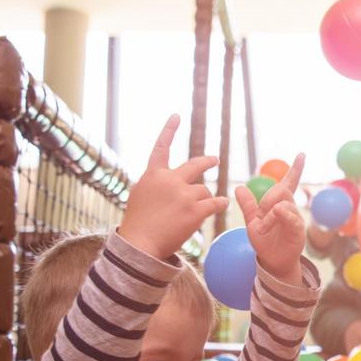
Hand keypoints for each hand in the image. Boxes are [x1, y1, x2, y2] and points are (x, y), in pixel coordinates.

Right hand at [117, 115, 228, 260]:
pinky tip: (222, 204)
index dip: (169, 131)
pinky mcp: (195, 210)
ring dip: (204, 199)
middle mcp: (170, 180)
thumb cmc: (137, 223)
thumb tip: (163, 177)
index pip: (162, 148)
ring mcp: (183, 194)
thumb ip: (154, 183)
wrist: (140, 244)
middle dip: (207, 162)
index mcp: (153, 175)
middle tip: (215, 160)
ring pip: (204, 190)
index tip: (176, 116)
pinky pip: (216, 202)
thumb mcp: (139, 195)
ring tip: (196, 211)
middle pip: (195, 165)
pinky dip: (220, 203)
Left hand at [235, 154, 306, 282]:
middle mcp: (290, 208)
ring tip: (263, 228)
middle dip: (266, 199)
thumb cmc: (265, 242)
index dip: (295, 169)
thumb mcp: (252, 222)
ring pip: (283, 203)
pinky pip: (291, 217)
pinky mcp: (297, 230)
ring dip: (269, 214)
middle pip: (281, 190)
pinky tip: (276, 216)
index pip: (289, 183)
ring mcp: (295, 218)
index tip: (302, 154)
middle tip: (259, 215)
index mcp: (279, 204)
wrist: (272, 261)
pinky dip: (282, 215)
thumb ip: (248, 206)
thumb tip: (239, 187)